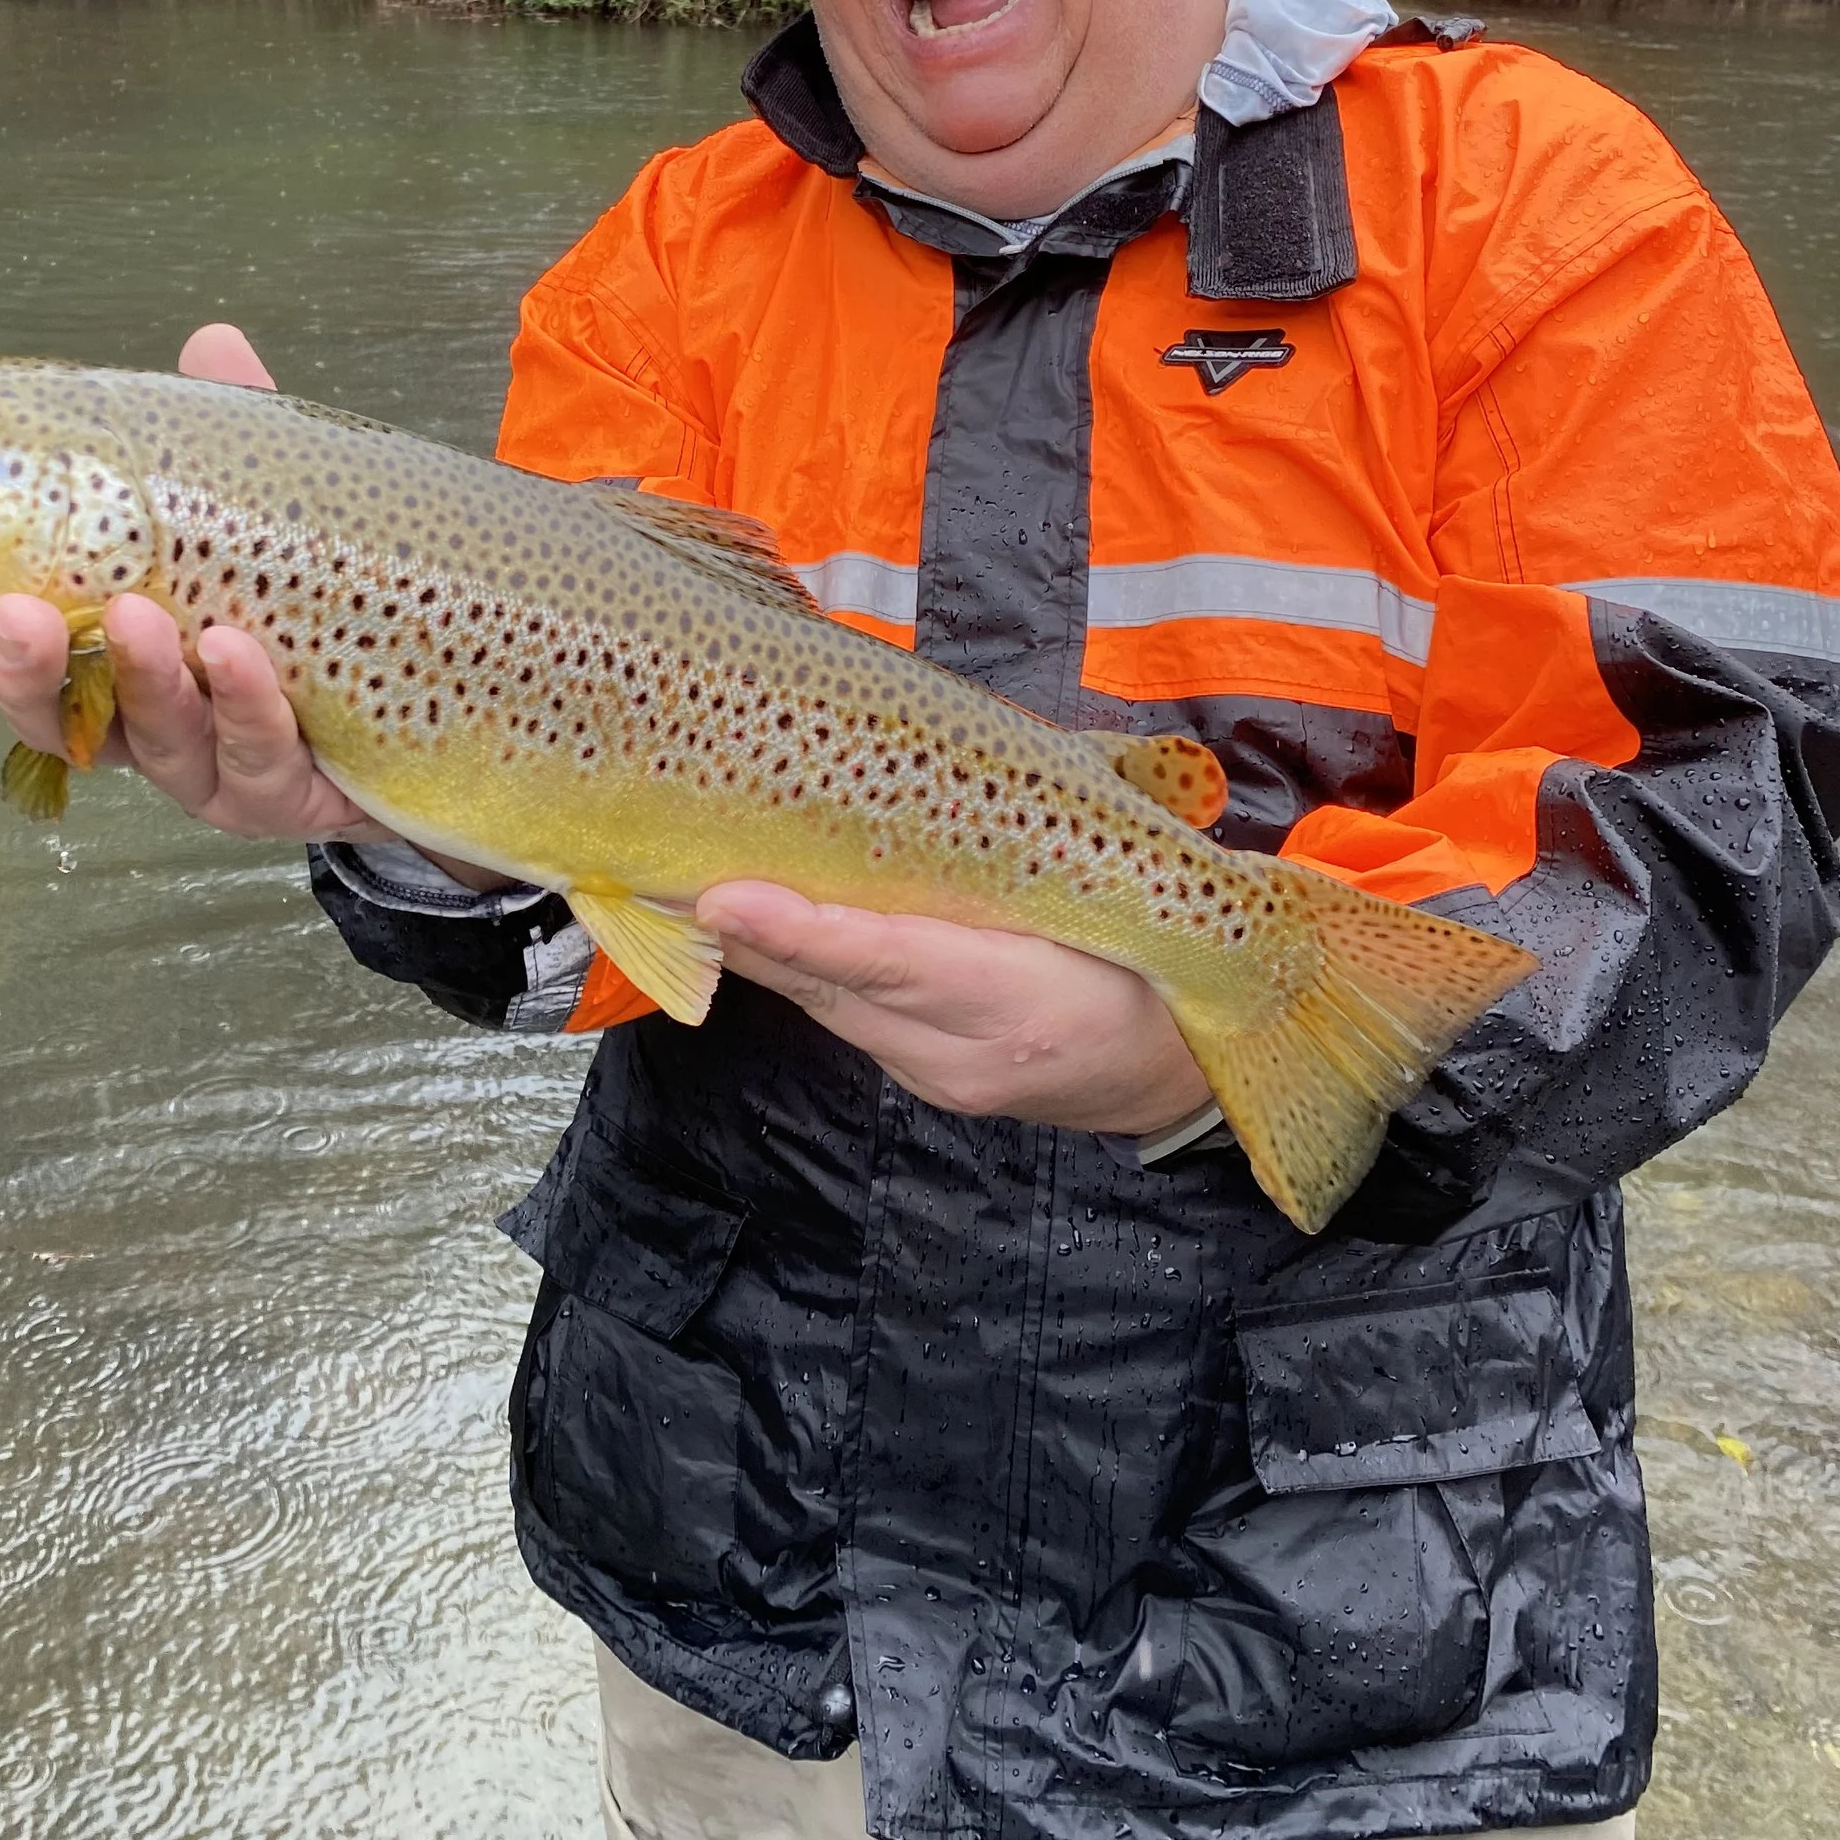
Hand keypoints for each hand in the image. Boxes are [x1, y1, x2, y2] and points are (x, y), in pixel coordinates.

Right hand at [0, 322, 381, 843]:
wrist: (445, 697)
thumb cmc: (322, 594)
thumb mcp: (272, 506)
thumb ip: (232, 433)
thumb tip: (210, 341)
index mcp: (109, 651)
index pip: (2, 648)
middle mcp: (144, 717)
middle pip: (51, 713)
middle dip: (18, 671)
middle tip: (11, 613)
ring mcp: (211, 764)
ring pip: (152, 741)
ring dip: (140, 678)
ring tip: (140, 616)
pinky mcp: (287, 796)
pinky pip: (256, 760)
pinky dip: (245, 706)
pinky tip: (240, 656)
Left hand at [696, 883, 1209, 1137]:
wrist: (1179, 1073)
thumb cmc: (1154, 958)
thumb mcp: (1123, 891)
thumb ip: (1036, 838)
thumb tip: (951, 761)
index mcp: (1021, 1001)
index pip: (890, 962)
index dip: (801, 931)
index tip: (722, 897)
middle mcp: (963, 1056)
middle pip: (831, 985)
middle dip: (745, 927)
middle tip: (660, 859)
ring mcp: (935, 1075)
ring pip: (820, 1002)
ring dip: (753, 944)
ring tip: (676, 871)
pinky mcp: (919, 1078)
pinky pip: (839, 1013)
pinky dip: (793, 964)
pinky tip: (747, 916)